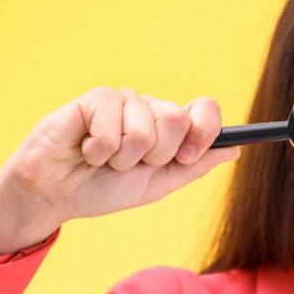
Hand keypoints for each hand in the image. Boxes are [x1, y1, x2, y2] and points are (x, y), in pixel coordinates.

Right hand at [0, 87, 239, 259]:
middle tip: (130, 164)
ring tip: (103, 159)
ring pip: (144, 127)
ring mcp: (124, 101)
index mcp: (170, 128)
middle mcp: (150, 109)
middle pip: (176, 118)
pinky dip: (98, 150)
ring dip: (121, 157)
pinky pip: (111, 126)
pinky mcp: (95, 99)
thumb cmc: (103, 188)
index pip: (204, 110)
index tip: (184, 157)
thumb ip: (194, 166)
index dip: (203, 132)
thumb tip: (235, 150)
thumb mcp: (157, 185)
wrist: (58, 194)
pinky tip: (86, 149)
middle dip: (153, 155)